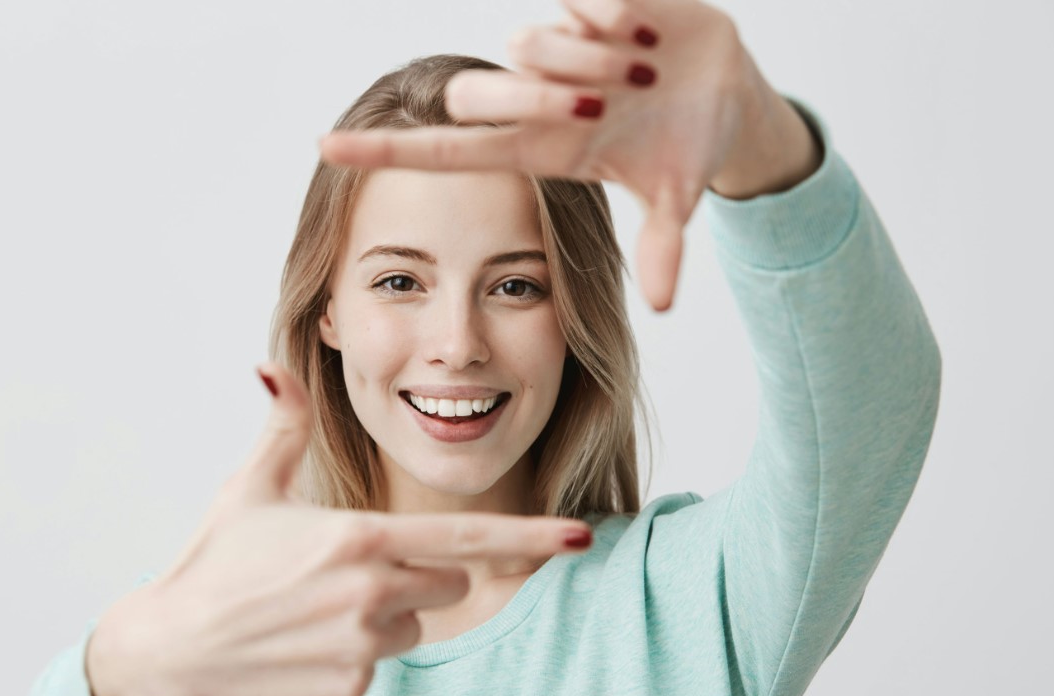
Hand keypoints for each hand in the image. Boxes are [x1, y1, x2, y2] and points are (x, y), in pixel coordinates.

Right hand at [84, 362, 593, 695]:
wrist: (172, 647)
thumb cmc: (215, 560)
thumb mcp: (252, 486)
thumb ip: (283, 425)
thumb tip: (273, 365)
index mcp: (360, 537)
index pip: (467, 537)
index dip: (529, 537)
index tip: (578, 535)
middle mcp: (371, 593)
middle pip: (448, 581)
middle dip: (419, 571)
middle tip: (353, 567)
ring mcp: (362, 647)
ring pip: (416, 623)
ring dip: (386, 614)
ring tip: (320, 606)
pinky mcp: (350, 689)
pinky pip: (381, 665)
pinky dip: (356, 654)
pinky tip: (306, 642)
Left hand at [318, 0, 769, 310]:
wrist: (730, 92)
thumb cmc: (686, 149)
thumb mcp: (676, 197)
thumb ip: (664, 244)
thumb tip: (663, 308)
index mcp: (541, 147)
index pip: (445, 151)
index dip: (386, 151)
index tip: (323, 149)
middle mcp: (536, 96)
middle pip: (474, 95)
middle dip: (532, 95)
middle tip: (604, 101)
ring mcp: (558, 47)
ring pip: (526, 44)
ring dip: (589, 59)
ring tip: (644, 69)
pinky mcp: (591, 3)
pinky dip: (614, 14)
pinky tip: (647, 32)